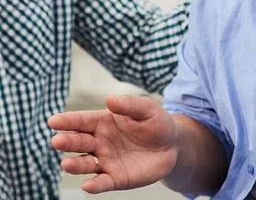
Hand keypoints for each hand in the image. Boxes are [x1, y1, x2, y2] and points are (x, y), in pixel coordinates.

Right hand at [48, 95, 178, 193]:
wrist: (173, 146)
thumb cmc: (156, 124)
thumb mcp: (147, 110)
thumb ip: (130, 104)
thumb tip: (110, 99)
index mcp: (103, 122)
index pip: (81, 121)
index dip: (67, 121)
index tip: (53, 121)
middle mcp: (99, 142)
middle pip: (78, 142)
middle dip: (66, 141)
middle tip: (58, 141)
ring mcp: (105, 161)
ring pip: (84, 164)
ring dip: (74, 164)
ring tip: (66, 164)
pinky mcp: (115, 178)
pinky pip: (102, 182)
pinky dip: (94, 185)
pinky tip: (88, 185)